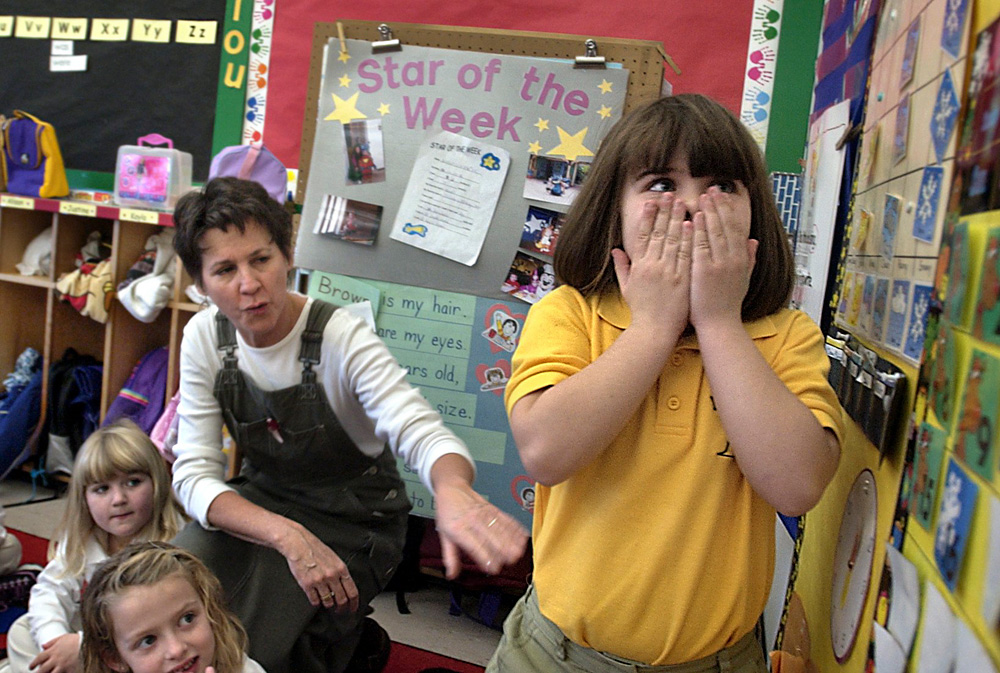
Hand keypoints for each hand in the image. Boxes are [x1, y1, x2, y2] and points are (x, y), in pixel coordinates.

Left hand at [30, 633, 79, 672]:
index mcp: (53, 651)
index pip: (39, 658)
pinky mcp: (70, 669)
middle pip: (42, 669)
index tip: (31, 667)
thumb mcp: (63, 637)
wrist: (88, 643)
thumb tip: (43, 646)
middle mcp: (56, 659)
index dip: (33, 663)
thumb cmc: (76, 639)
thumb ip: (51, 642)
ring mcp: (62, 665)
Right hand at [282, 525, 358, 612]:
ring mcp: (320, 581)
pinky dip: (316, 602)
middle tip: (340, 611)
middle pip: (342, 600)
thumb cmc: (315, 549)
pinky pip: (315, 601)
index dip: (354, 604)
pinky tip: (316, 599)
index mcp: (341, 568)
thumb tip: (345, 585)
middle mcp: (332, 576)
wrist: (298, 544)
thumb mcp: (333, 557)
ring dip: (328, 605)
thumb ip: (340, 571)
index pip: (352, 591)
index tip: (353, 608)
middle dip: (342, 608)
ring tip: (327, 603)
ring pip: (328, 602)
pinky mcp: (307, 585)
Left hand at [433, 481, 527, 578]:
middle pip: (490, 536)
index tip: (493, 568)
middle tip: (511, 560)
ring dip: (511, 539)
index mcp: (459, 530)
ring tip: (519, 551)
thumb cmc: (448, 513)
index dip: (485, 557)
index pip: (474, 546)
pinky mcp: (493, 509)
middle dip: (502, 549)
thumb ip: (450, 557)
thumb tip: (452, 574)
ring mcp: (484, 514)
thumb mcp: (444, 536)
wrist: (451, 488)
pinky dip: (515, 527)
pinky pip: (505, 518)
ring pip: (500, 528)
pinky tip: (522, 536)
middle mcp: (473, 521)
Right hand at [612, 194, 691, 338]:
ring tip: (682, 202)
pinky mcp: (681, 280)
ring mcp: (667, 272)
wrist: (653, 332)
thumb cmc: (641, 311)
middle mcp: (652, 266)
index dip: (648, 217)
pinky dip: (688, 239)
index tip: (652, 202)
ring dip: (677, 219)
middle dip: (664, 212)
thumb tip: (616, 250)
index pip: (643, 236)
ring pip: (673, 240)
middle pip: (659, 233)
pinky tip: (691, 224)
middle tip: (669, 194)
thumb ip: (622, 267)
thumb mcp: (627, 288)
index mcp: (639, 266)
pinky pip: (686, 255)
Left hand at [690, 184, 757, 328]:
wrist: (720, 325)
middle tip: (711, 189)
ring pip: (714, 232)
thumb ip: (749, 258)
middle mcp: (733, 259)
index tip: (723, 196)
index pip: (736, 228)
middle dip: (719, 205)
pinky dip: (698, 230)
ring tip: (702, 197)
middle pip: (726, 226)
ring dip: (709, 212)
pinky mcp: (704, 271)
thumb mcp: (744, 279)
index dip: (729, 210)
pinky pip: (701, 246)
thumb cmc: (728, 304)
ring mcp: (719, 264)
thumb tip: (754, 240)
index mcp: (742, 259)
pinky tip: (694, 218)